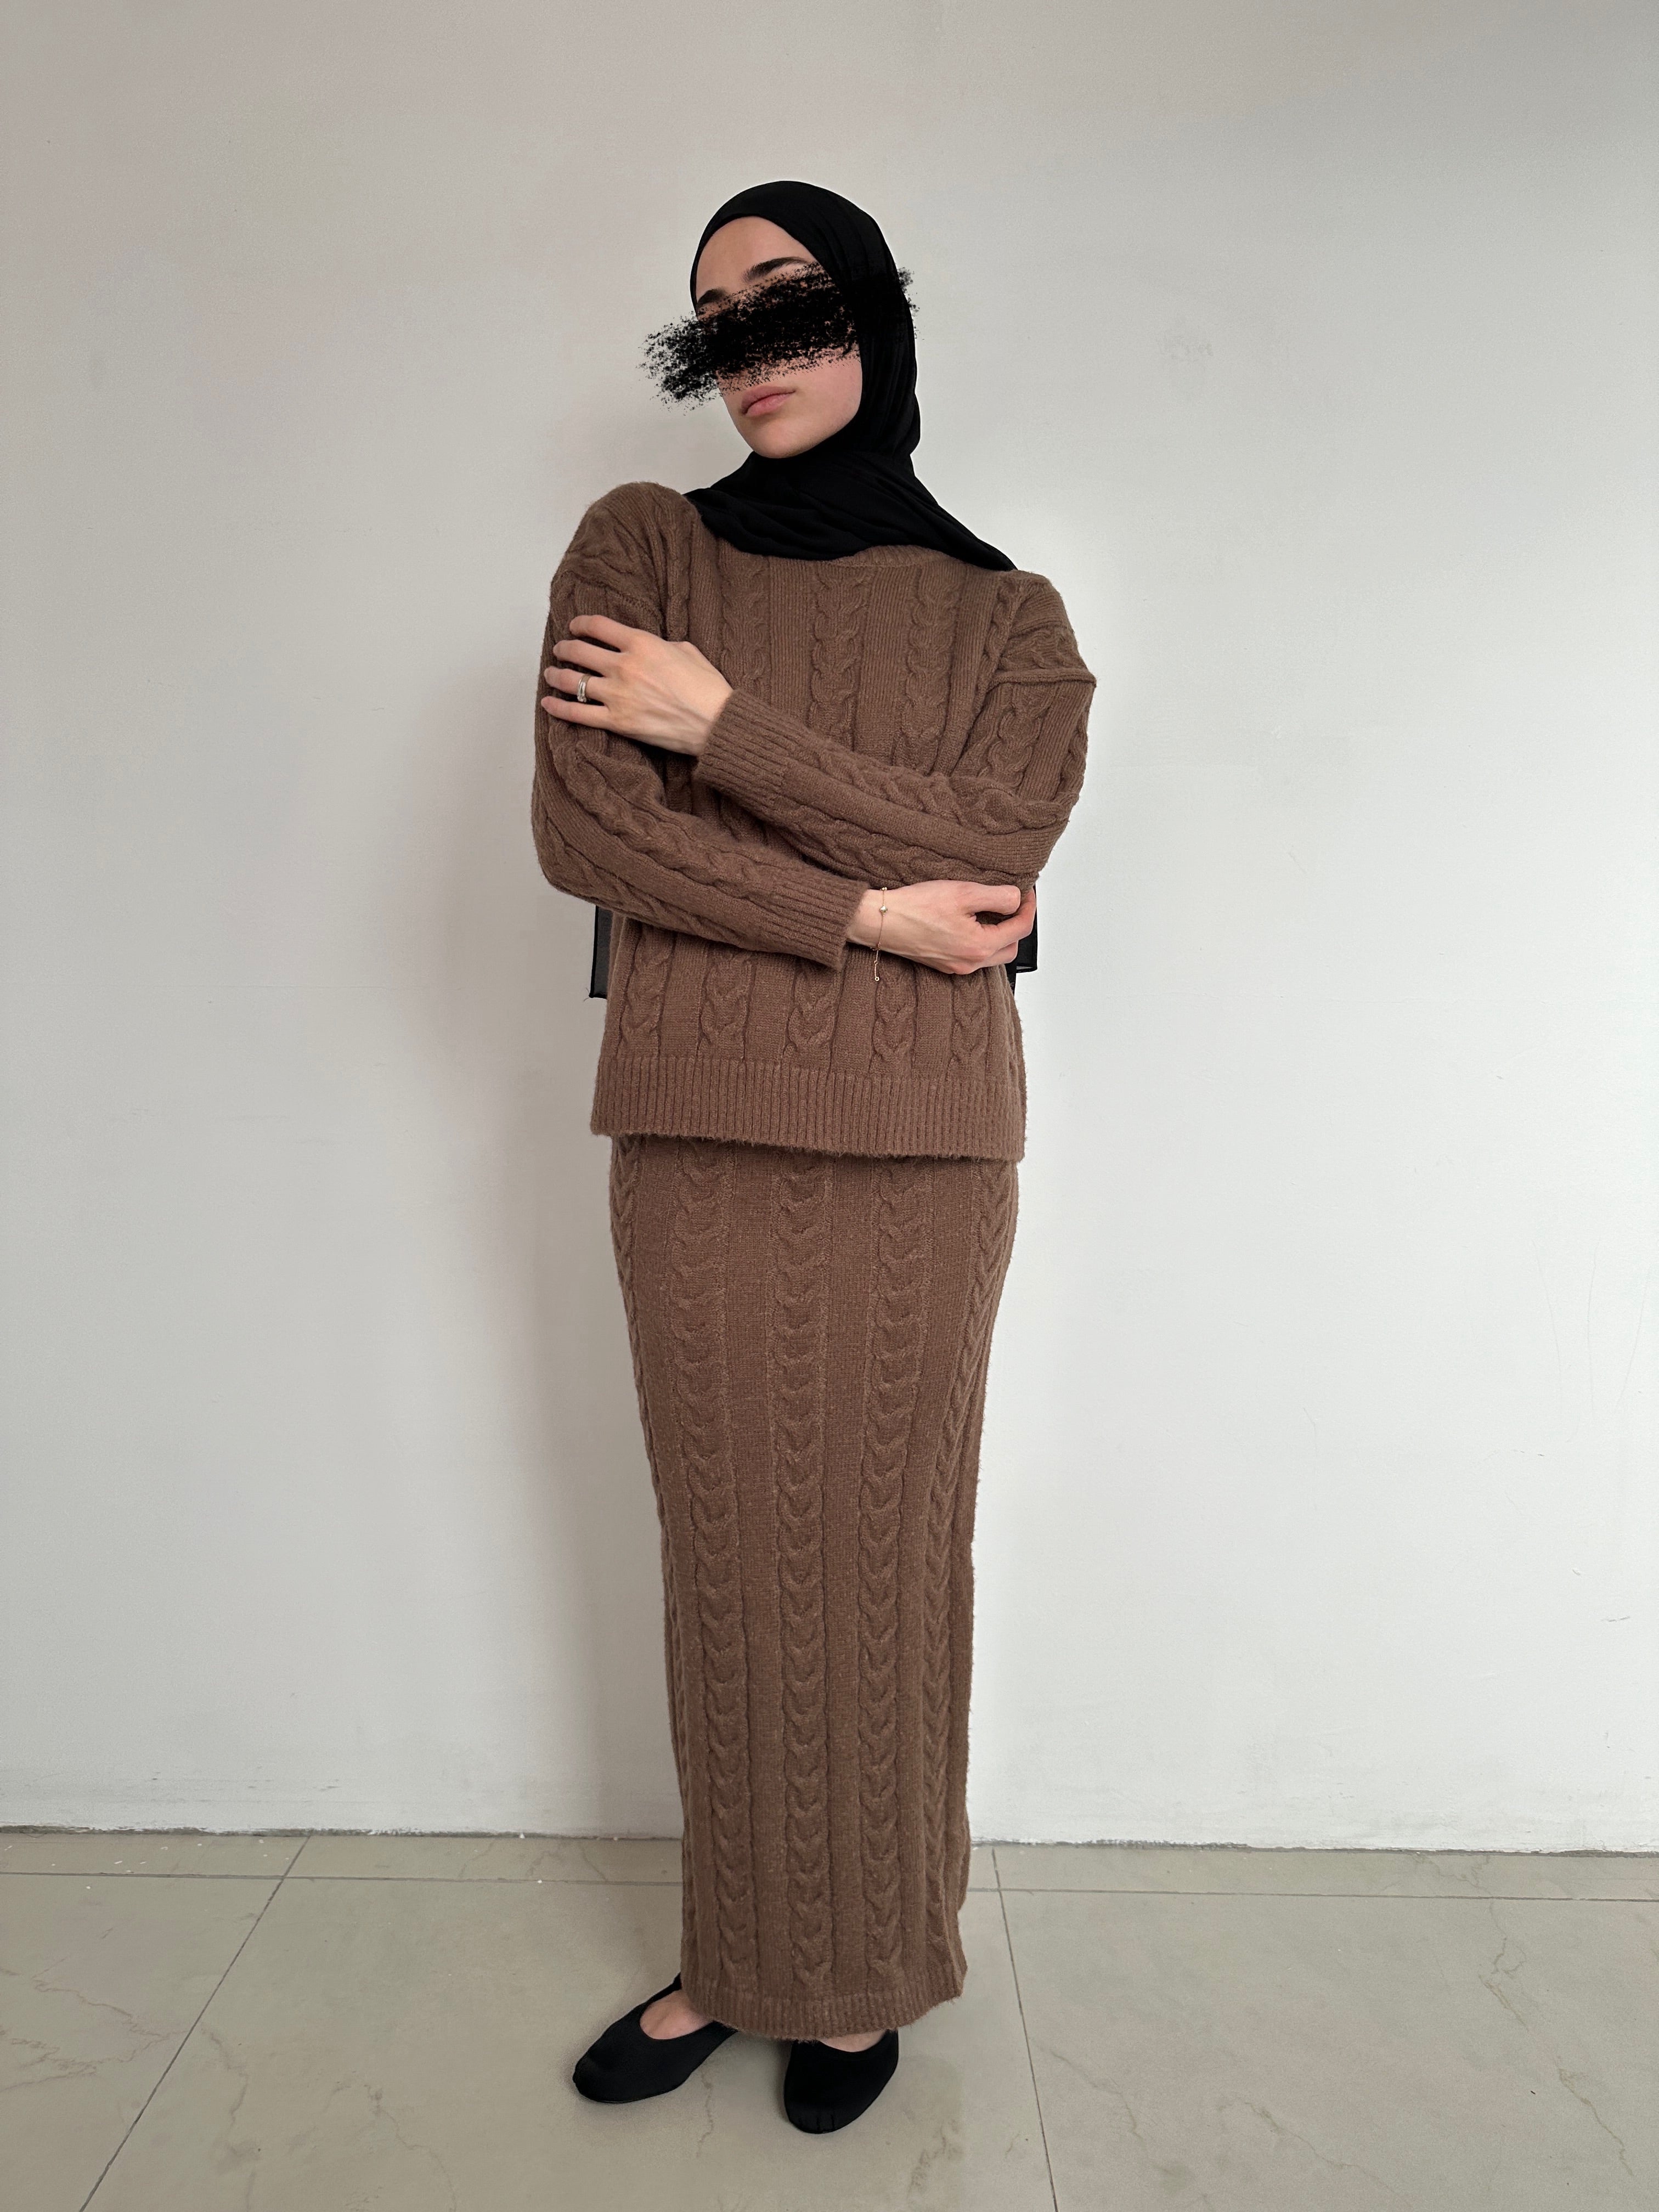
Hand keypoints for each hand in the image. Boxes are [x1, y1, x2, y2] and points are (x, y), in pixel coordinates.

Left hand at [542, 615, 732, 755]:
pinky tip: (547, 703)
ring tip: (549, 674)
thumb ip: (661, 644)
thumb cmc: (708, 688)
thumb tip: (649, 647)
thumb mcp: (687, 651)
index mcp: (642, 643)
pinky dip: (558, 708)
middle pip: (580, 651)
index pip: (598, 626)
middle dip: (565, 648)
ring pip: (572, 682)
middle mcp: (624, 666)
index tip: (575, 626)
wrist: (716, 724)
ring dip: (556, 676)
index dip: (580, 624)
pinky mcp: (617, 722)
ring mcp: (618, 695)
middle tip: (560, 649)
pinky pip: (578, 714)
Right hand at [849, 880, 1034, 975]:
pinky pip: (974, 956)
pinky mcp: (944, 964)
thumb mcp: (963, 893)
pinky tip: (972, 923)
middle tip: (1014, 903)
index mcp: (979, 946)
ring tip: (993, 911)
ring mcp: (956, 966)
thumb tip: (1016, 899)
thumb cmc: (915, 907)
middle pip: (1011, 947)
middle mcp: (970, 962)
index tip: (1026, 892)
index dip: (1028, 907)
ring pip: (993, 955)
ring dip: (1000, 935)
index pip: (1020, 929)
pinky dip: (982, 941)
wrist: (880, 921)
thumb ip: (997, 897)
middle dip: (1017, 925)